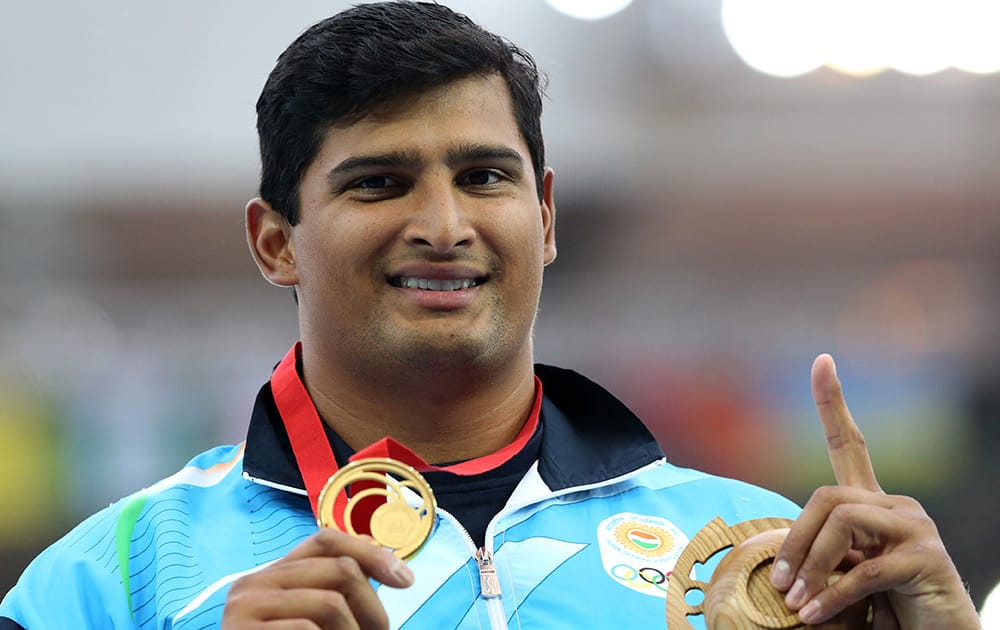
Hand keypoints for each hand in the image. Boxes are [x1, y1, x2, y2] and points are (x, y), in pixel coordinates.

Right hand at [222, 528, 413, 628]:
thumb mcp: (310, 617)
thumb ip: (332, 587)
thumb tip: (381, 555)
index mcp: (271, 574)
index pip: (326, 539)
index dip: (371, 553)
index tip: (405, 579)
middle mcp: (253, 583)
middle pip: (340, 569)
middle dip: (372, 606)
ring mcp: (243, 609)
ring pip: (330, 603)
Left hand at [769, 354, 979, 627]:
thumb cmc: (884, 610)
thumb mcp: (839, 576)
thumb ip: (816, 553)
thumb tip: (768, 554)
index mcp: (872, 505)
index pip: (850, 443)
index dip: (833, 402)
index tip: (822, 360)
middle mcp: (896, 506)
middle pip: (826, 498)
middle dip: (795, 541)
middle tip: (781, 585)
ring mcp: (915, 528)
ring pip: (841, 522)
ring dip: (811, 566)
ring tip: (797, 602)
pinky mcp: (926, 558)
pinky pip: (863, 569)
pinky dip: (833, 596)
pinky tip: (815, 615)